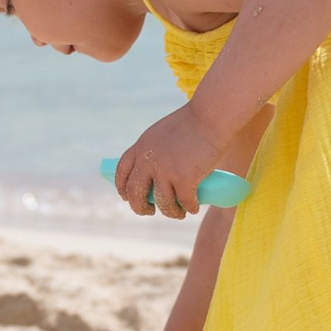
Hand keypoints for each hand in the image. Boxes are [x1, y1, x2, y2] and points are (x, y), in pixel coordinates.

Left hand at [114, 103, 224, 218]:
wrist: (210, 116)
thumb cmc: (192, 123)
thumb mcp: (162, 134)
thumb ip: (154, 151)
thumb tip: (153, 174)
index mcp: (141, 147)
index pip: (121, 173)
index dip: (122, 188)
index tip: (127, 198)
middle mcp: (148, 161)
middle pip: (135, 194)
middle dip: (140, 208)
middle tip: (149, 211)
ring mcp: (165, 171)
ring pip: (162, 203)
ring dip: (171, 212)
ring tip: (178, 213)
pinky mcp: (184, 179)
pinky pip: (184, 202)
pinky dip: (189, 208)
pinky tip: (193, 208)